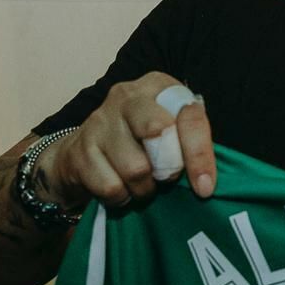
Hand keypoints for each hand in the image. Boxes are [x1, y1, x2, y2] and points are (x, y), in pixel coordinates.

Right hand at [36, 72, 215, 209]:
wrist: (85, 151)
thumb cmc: (142, 141)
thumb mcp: (173, 132)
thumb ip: (191, 143)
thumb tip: (206, 182)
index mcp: (158, 86)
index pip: (189, 116)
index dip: (200, 155)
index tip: (205, 187)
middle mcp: (126, 96)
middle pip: (157, 132)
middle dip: (169, 167)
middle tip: (166, 179)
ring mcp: (99, 120)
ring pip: (135, 168)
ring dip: (144, 188)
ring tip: (142, 184)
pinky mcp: (78, 148)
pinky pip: (110, 187)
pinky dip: (121, 198)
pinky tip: (121, 189)